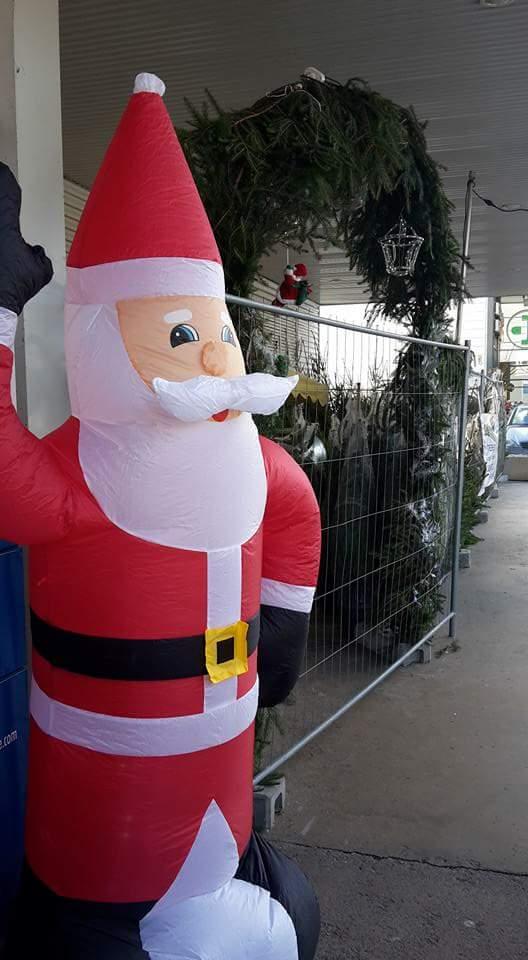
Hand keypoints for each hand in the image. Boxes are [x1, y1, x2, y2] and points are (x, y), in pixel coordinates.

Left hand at [0, 163, 52, 314]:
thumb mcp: (41, 271)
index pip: (6, 189)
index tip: (5, 172)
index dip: (6, 178)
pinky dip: (2, 240)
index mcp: (6, 224)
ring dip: (3, 216)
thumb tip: (35, 253)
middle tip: (3, 186)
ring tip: (5, 222)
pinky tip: (4, 247)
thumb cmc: (12, 289)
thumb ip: (39, 255)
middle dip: (2, 194)